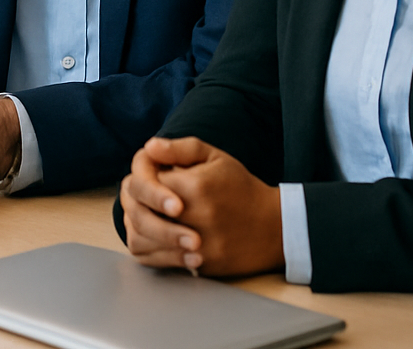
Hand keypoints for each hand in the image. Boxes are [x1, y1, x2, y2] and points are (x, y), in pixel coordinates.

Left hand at [121, 136, 283, 276]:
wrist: (275, 227)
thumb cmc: (240, 187)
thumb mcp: (215, 157)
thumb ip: (180, 149)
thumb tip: (149, 147)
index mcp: (195, 187)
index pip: (144, 183)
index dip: (142, 180)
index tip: (151, 179)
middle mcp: (197, 218)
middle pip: (141, 213)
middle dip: (137, 205)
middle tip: (145, 201)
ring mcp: (199, 246)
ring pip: (144, 240)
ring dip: (139, 227)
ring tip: (148, 217)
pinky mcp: (202, 265)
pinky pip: (160, 260)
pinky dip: (150, 248)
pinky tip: (157, 237)